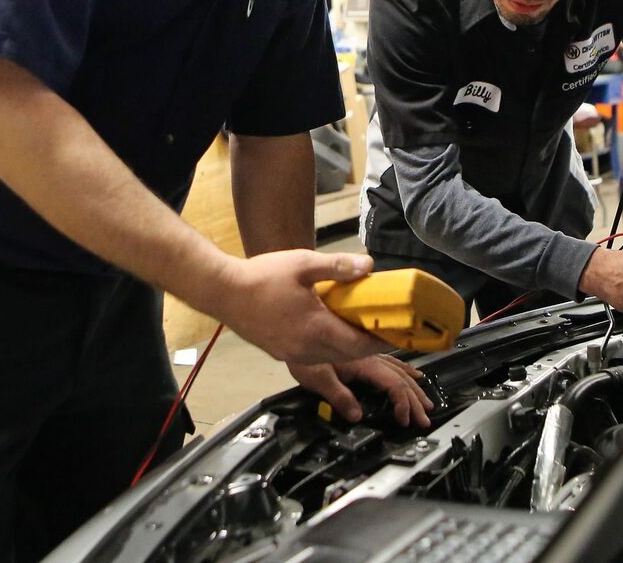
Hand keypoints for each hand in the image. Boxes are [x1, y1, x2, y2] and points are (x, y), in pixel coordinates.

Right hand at [211, 250, 388, 363]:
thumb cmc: (261, 277)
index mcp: (316, 329)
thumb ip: (338, 267)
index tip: (398, 333)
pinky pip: (315, 356)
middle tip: (385, 330)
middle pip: (349, 356)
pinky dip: (330, 347)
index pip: (360, 345)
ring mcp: (293, 354)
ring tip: (362, 330)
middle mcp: (306, 348)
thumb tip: (369, 266)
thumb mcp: (303, 264)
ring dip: (350, 348)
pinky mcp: (282, 353)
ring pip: (332, 358)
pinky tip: (332, 330)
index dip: (382, 341)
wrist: (223, 292)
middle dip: (370, 345)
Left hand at [289, 355, 433, 426]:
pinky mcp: (364, 354)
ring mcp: (369, 355)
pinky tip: (411, 373)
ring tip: (426, 401)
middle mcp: (370, 358)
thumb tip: (356, 415)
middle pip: (401, 379)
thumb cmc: (303, 353)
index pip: (393, 384)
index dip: (403, 403)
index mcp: (363, 363)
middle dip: (416, 399)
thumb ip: (339, 397)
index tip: (405, 419)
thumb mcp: (318, 378)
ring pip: (399, 370)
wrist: (295, 327)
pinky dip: (405, 370)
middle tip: (424, 418)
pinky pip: (392, 363)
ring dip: (414, 387)